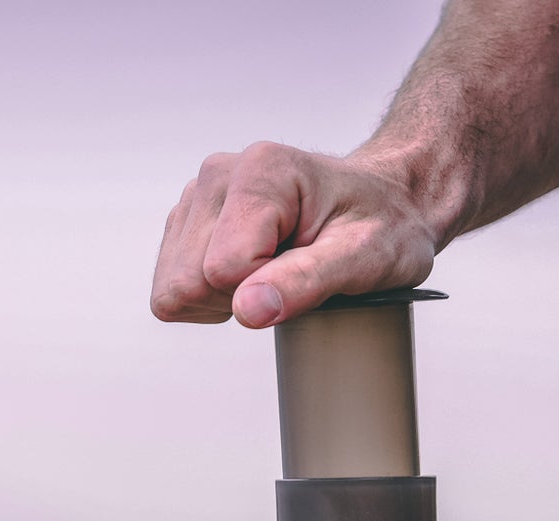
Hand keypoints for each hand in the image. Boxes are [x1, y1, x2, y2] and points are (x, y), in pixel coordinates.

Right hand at [149, 142, 440, 327]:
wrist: (387, 202)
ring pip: (172, 288)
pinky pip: (171, 288)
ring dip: (222, 298)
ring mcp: (197, 196)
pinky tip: (253, 272)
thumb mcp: (366, 259)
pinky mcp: (187, 221)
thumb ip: (306, 281)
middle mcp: (218, 174)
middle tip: (290, 274)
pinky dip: (211, 296)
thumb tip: (247, 310)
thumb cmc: (384, 227)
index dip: (264, 290)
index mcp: (261, 172)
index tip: (306, 269)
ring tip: (275, 269)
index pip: (223, 269)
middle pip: (186, 281)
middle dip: (236, 298)